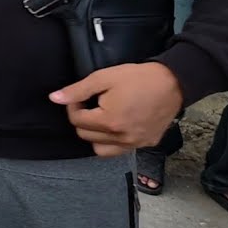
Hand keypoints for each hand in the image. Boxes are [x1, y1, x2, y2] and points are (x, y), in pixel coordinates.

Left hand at [50, 63, 183, 156]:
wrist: (174, 82)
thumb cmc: (138, 78)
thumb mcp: (104, 78)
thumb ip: (77, 90)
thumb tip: (54, 98)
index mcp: (109, 122)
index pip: (77, 121)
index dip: (73, 106)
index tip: (81, 96)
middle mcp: (122, 138)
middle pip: (86, 136)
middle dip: (83, 119)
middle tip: (91, 104)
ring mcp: (135, 143)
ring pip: (101, 149)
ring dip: (95, 135)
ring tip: (101, 117)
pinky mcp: (147, 144)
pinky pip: (120, 150)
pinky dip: (113, 142)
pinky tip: (116, 126)